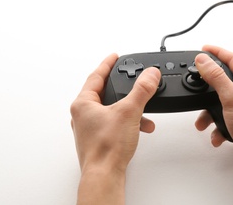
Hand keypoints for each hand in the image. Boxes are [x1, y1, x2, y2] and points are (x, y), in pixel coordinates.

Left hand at [70, 53, 160, 203]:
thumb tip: (150, 74)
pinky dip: (128, 122)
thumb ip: (141, 90)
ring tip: (143, 110)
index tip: (114, 56)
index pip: (95, 76)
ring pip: (111, 109)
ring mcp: (89, 128)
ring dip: (129, 108)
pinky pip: (114, 123)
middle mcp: (82, 115)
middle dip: (122, 87)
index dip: (107, 64)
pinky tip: (141, 126)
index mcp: (83, 104)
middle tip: (128, 77)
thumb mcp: (129, 112)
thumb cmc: (106, 148)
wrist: (104, 175)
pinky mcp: (98, 139)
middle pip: (103, 92)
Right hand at [194, 45, 232, 203]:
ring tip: (203, 121)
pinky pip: (226, 118)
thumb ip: (216, 77)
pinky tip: (217, 134)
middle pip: (225, 81)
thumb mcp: (232, 97)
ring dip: (210, 112)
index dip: (217, 52)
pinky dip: (218, 126)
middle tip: (197, 83)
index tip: (204, 48)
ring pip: (223, 102)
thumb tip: (203, 60)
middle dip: (208, 88)